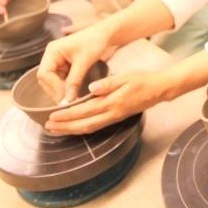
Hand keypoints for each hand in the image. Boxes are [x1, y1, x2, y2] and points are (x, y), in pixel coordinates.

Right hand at [36, 23, 115, 103]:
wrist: (104, 35)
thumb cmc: (94, 42)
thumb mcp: (84, 62)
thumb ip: (74, 81)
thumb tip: (66, 101)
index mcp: (52, 51)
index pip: (44, 73)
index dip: (53, 87)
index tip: (64, 98)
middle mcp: (51, 56)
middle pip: (45, 79)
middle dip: (56, 91)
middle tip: (68, 102)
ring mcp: (56, 62)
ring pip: (52, 82)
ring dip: (60, 91)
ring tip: (72, 99)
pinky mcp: (63, 67)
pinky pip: (60, 81)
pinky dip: (65, 88)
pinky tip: (73, 93)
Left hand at [44, 70, 167, 134]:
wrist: (159, 90)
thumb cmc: (142, 80)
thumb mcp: (126, 77)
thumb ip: (108, 83)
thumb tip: (91, 89)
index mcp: (112, 103)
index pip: (85, 111)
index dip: (67, 115)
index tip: (52, 116)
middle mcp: (111, 114)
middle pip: (84, 125)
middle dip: (65, 127)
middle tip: (48, 126)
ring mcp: (114, 118)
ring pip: (89, 128)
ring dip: (71, 130)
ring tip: (56, 129)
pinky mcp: (116, 118)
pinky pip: (95, 126)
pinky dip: (81, 128)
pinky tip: (74, 127)